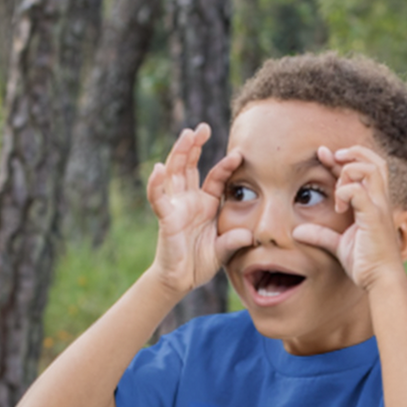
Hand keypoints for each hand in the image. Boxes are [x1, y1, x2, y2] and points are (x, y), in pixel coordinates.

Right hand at [147, 124, 251, 291]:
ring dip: (179, 153)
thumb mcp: (224, 250)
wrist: (181, 279)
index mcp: (206, 204)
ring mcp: (176, 206)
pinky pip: (158, 197)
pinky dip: (156, 183)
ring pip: (174, 173)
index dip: (225, 166)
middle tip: (203, 127)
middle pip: (190, 166)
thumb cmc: (201, 262)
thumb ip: (235, 241)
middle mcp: (189, 200)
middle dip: (195, 146)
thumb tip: (250, 235)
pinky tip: (159, 167)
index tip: (239, 154)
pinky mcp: (164, 217)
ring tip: (186, 135)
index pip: (215, 178)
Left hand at [294, 145, 406, 292]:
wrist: (382, 281)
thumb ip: (321, 235)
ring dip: (348, 171)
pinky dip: (344, 192)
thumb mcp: (339, 246)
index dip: (343, 158)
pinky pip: (358, 191)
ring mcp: (379, 207)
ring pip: (370, 169)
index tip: (323, 155)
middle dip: (351, 153)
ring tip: (336, 190)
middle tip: (329, 158)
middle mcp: (380, 201)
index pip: (364, 168)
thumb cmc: (366, 264)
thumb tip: (297, 232)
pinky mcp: (374, 217)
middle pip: (375, 160)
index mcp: (374, 203)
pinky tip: (338, 207)